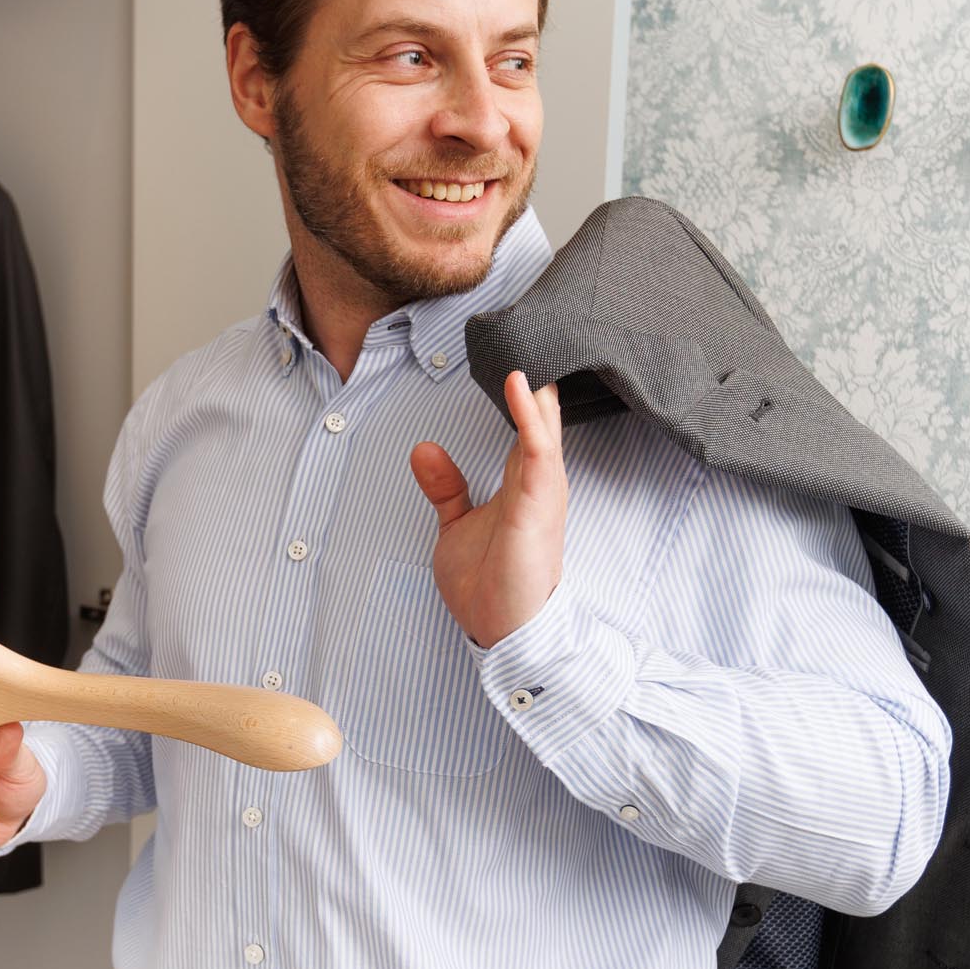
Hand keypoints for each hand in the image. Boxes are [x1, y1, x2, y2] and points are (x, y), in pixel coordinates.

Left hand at [409, 369, 566, 649]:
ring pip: (545, 433)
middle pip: (541, 425)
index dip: (522, 398)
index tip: (513, 358)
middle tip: (533, 336)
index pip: (526, 433)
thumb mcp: (456, 526)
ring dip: (538, 394)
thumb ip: (446, 487)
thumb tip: (424, 448)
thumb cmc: (489, 587)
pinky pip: (538, 455)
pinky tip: (523, 388)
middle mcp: (537, 488)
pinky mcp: (537, 509)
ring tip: (529, 351)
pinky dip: (531, 420)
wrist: (503, 632)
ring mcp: (540, 497)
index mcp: (522, 489)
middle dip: (538, 385)